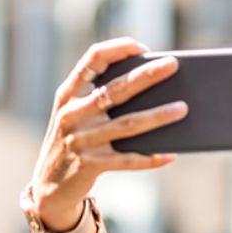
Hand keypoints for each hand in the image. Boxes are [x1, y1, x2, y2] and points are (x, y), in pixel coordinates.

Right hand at [30, 37, 188, 228]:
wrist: (49, 185)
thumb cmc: (75, 142)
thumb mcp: (78, 117)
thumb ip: (102, 101)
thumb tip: (153, 90)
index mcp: (68, 95)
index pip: (91, 61)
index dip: (117, 50)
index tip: (142, 47)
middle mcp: (72, 114)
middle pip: (115, 90)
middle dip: (146, 76)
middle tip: (173, 65)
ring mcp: (80, 140)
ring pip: (127, 125)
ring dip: (158, 116)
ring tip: (183, 108)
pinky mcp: (90, 165)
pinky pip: (128, 160)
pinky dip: (151, 157)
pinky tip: (171, 154)